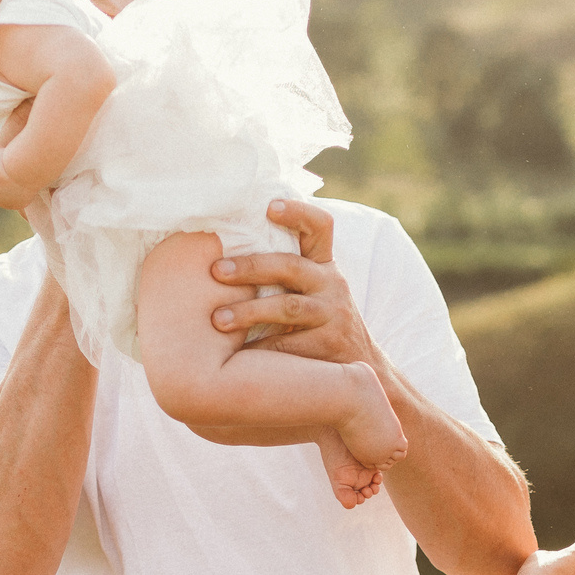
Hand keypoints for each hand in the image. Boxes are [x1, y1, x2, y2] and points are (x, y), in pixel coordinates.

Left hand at [205, 199, 371, 365]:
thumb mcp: (312, 290)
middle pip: (291, 266)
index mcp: (323, 265)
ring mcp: (332, 314)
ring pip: (288, 307)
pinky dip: (259, 350)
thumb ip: (283, 272)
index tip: (269, 206)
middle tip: (216, 271)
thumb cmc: (317, 323)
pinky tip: (233, 357)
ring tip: (217, 320)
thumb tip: (222, 251)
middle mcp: (332, 283)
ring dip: (249, 311)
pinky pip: (287, 346)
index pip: (319, 226)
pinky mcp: (328, 344)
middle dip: (250, 267)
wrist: (359, 367)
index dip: (297, 212)